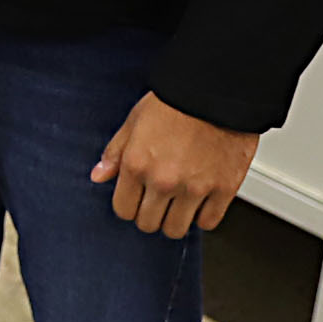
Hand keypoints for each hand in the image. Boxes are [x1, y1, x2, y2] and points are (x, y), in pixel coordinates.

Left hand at [92, 92, 258, 238]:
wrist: (218, 91)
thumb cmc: (177, 100)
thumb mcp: (135, 120)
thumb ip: (115, 152)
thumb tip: (99, 175)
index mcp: (137, 164)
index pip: (123, 209)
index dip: (129, 205)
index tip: (137, 198)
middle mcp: (163, 181)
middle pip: (148, 224)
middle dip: (150, 215)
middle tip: (159, 201)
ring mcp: (194, 188)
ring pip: (176, 230)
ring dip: (175, 220)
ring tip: (179, 204)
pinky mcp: (223, 190)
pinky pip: (208, 223)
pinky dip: (203, 217)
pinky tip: (201, 202)